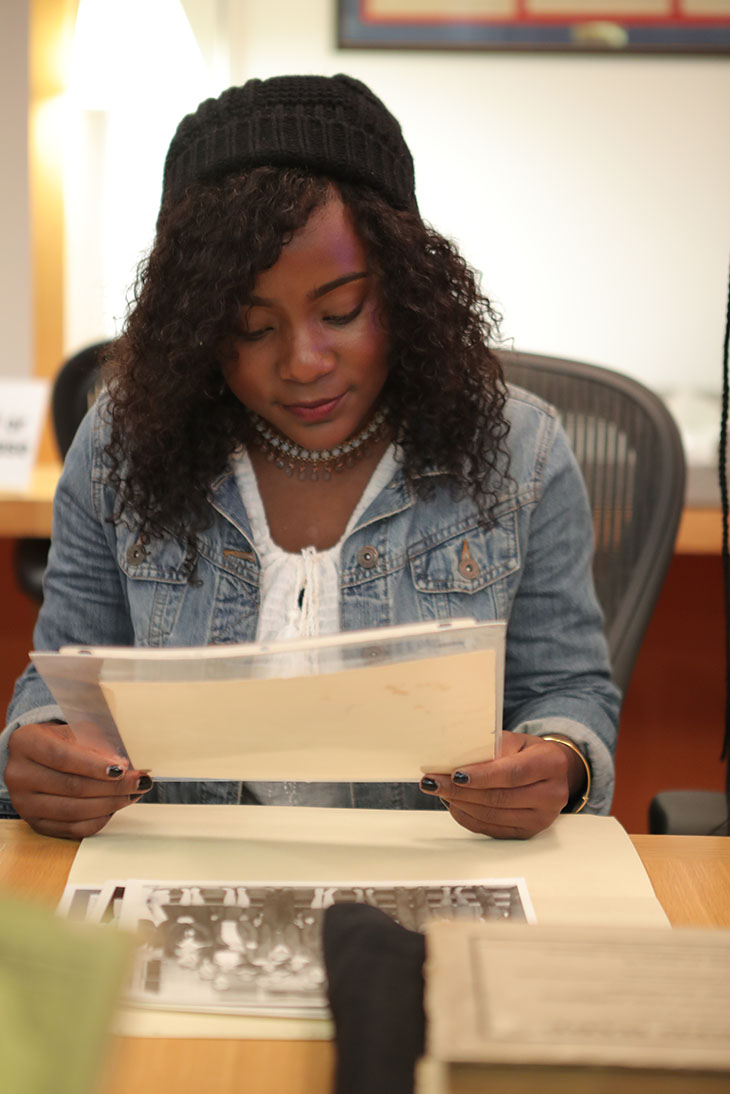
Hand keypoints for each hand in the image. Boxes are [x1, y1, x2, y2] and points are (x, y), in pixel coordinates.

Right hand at [6, 722, 152, 839]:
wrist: (39, 755)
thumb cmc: (63, 739)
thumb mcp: (78, 730)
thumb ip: (97, 744)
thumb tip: (121, 766)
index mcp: (26, 743)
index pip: (62, 757)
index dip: (94, 765)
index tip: (122, 769)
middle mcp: (19, 775)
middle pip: (71, 786)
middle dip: (112, 786)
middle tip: (139, 782)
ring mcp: (24, 803)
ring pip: (73, 811)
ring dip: (109, 804)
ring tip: (132, 794)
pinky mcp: (35, 823)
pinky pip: (71, 829)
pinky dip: (98, 820)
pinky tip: (114, 808)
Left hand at [419, 732, 586, 839]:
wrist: (552, 771)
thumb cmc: (529, 752)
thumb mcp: (517, 740)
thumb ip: (492, 747)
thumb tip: (456, 757)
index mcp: (551, 763)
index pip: (513, 773)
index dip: (482, 776)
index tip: (455, 774)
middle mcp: (552, 794)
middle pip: (500, 797)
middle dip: (461, 791)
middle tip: (433, 782)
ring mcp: (542, 818)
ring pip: (493, 816)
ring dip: (460, 804)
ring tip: (439, 791)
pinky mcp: (528, 832)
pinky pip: (491, 828)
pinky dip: (468, 817)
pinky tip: (454, 804)